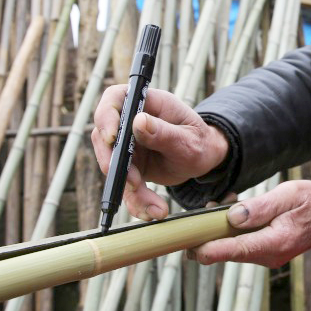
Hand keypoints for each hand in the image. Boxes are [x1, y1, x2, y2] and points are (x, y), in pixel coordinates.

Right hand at [92, 85, 230, 220]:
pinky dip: (136, 201)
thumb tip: (139, 122)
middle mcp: (132, 122)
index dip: (106, 116)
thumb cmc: (200, 142)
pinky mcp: (129, 166)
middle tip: (134, 183)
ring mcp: (128, 144)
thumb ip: (164, 133)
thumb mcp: (188, 140)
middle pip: (105, 137)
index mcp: (148, 104)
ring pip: (113, 167)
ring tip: (155, 207)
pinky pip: (124, 185)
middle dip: (114, 164)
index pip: (115, 99)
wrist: (205, 160)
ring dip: (130, 190)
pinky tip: (153, 212)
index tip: (112, 138)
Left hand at [188, 180, 310, 267]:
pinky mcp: (265, 251)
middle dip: (210, 236)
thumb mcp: (289, 195)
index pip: (235, 250)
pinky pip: (241, 244)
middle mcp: (268, 255)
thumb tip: (234, 216)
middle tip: (202, 213)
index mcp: (274, 242)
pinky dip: (231, 231)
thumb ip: (261, 206)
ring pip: (232, 248)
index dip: (209, 249)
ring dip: (220, 231)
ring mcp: (266, 256)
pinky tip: (233, 213)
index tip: (189, 246)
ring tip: (220, 206)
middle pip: (228, 252)